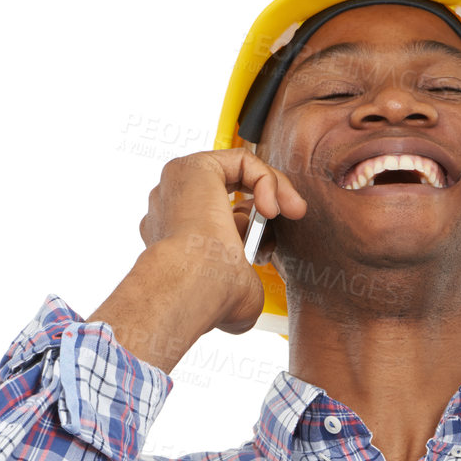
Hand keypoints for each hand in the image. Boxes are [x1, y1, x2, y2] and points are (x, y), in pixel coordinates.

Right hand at [139, 148, 307, 335]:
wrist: (193, 285)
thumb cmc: (208, 298)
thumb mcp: (237, 299)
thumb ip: (242, 286)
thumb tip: (246, 296)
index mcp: (176, 242)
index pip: (219, 224)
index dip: (253, 232)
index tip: (270, 250)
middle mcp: (172, 211)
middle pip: (227, 196)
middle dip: (263, 210)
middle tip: (283, 228)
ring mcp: (179, 186)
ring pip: (237, 174)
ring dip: (272, 190)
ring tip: (289, 212)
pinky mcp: (195, 167)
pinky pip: (241, 161)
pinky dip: (266, 179)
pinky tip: (273, 207)